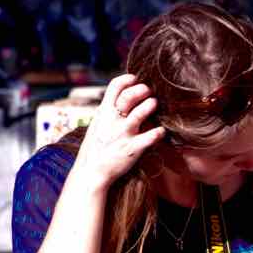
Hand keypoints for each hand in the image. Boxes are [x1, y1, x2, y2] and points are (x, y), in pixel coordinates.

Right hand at [70, 74, 163, 188]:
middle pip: (129, 96)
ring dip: (150, 105)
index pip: (115, 87)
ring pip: (140, 113)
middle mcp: (112, 121)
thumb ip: (108, 111)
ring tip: (154, 104)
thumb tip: (119, 97)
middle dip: (142, 89)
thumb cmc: (96, 148)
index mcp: (103, 113)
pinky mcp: (132, 149)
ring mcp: (122, 134)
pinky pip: (150, 137)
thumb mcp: (97, 124)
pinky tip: (161, 131)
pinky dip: (158, 132)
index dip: (127, 79)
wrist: (90, 173)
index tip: (136, 79)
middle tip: (149, 91)